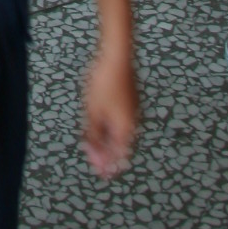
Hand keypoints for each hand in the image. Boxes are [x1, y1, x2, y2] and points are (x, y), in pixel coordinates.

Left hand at [81, 44, 138, 176]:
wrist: (117, 56)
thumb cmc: (104, 83)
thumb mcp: (93, 112)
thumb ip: (93, 135)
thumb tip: (95, 155)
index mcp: (127, 128)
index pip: (119, 156)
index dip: (108, 165)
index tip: (100, 172)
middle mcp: (135, 121)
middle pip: (121, 145)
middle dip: (107, 152)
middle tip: (94, 155)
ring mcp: (134, 109)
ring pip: (121, 132)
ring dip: (108, 138)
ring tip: (94, 140)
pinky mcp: (131, 99)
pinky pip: (122, 119)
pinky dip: (111, 125)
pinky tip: (100, 122)